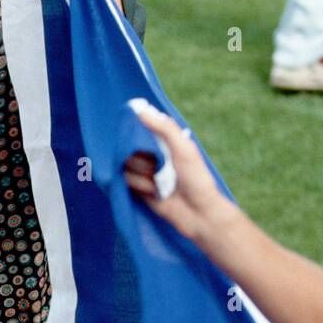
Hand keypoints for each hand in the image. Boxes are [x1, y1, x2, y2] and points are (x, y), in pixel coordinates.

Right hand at [123, 99, 230, 244]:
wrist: (197, 212)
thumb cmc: (195, 178)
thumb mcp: (184, 148)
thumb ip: (164, 128)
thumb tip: (140, 110)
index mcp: (165, 140)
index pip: (141, 125)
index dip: (135, 126)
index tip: (131, 126)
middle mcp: (153, 153)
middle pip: (129, 145)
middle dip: (142, 155)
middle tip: (158, 163)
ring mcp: (144, 171)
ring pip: (126, 163)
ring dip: (142, 173)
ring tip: (159, 182)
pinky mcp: (138, 187)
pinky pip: (125, 180)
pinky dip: (140, 185)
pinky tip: (154, 192)